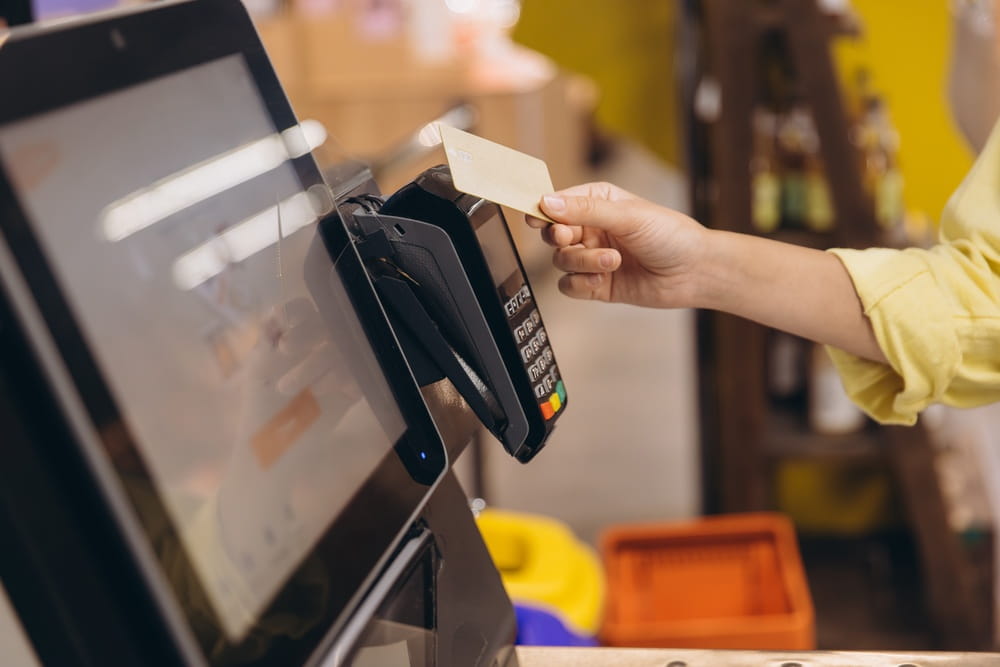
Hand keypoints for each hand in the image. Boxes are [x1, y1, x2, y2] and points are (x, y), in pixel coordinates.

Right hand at [526, 182, 708, 308]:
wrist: (695, 272)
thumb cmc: (670, 235)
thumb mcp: (628, 215)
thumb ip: (585, 210)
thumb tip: (547, 202)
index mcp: (597, 202)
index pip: (558, 203)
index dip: (543, 210)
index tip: (535, 217)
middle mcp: (592, 229)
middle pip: (553, 234)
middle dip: (560, 238)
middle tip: (571, 238)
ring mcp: (593, 257)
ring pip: (562, 261)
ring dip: (582, 262)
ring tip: (612, 261)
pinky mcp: (597, 284)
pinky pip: (569, 285)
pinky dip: (581, 283)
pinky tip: (603, 279)